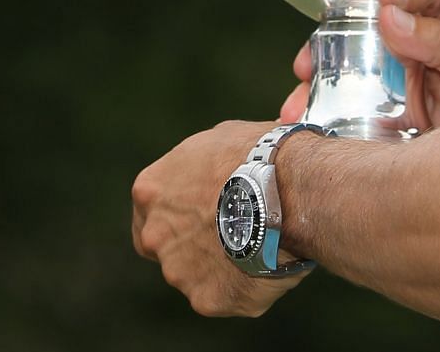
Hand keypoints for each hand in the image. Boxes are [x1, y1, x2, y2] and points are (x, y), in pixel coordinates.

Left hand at [131, 119, 307, 316]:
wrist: (290, 191)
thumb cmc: (260, 155)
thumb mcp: (221, 139)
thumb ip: (204, 163)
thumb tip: (219, 165)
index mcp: (150, 190)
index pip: (149, 211)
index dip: (175, 213)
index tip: (199, 211)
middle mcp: (155, 235)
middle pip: (167, 247)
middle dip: (193, 243)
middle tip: (231, 231)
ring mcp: (179, 272)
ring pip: (197, 274)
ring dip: (222, 264)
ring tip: (261, 244)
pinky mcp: (208, 299)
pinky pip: (225, 295)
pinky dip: (245, 284)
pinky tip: (270, 262)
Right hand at [280, 0, 439, 132]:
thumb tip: (390, 10)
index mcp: (435, 31)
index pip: (394, 5)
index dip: (364, 6)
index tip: (346, 15)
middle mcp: (413, 58)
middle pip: (359, 46)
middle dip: (326, 55)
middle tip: (301, 69)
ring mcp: (402, 93)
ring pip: (352, 84)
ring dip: (319, 95)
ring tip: (294, 110)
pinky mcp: (396, 128)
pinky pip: (356, 123)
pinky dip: (330, 128)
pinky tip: (309, 138)